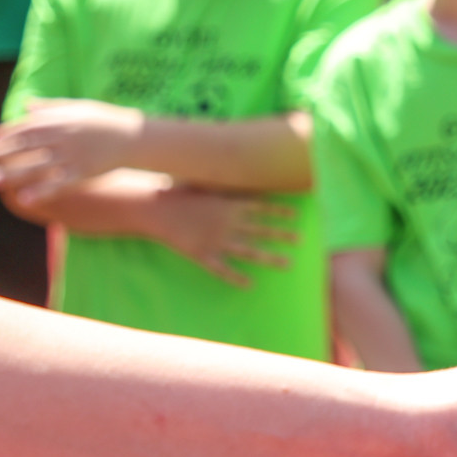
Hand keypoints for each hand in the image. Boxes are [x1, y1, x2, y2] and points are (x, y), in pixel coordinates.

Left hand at [0, 100, 144, 204]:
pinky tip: (25, 199)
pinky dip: (41, 192)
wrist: (134, 136)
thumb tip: (27, 105)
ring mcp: (73, 156)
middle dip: (2, 153)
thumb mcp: (78, 107)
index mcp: (60, 120)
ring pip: (37, 166)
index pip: (25, 127)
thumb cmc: (105, 120)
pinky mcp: (84, 172)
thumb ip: (50, 108)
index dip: (5, 135)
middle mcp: (63, 137)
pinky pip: (59, 184)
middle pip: (26, 146)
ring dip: (12, 174)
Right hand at [144, 185, 297, 286]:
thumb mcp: (205, 185)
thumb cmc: (179, 193)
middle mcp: (227, 223)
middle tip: (301, 240)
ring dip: (269, 258)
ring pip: (249, 252)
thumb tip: (239, 172)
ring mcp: (216, 240)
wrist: (155, 209)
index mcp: (228, 205)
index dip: (279, 211)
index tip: (297, 215)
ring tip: (288, 263)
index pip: (261, 208)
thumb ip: (224, 185)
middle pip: (261, 231)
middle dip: (282, 235)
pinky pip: (222, 269)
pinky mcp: (202, 255)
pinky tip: (249, 284)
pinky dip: (236, 277)